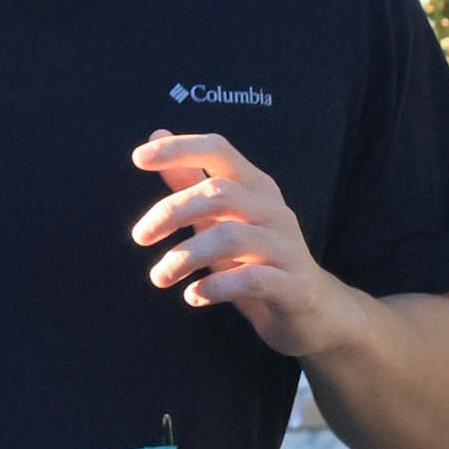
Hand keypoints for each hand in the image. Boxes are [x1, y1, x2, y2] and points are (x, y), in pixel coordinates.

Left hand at [130, 129, 354, 364]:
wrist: (310, 312)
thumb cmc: (256, 261)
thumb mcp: (220, 219)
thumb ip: (189, 182)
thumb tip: (155, 136)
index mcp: (256, 187)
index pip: (219, 150)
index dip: (180, 149)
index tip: (138, 158)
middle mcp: (273, 209)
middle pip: (219, 193)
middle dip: (171, 212)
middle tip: (139, 236)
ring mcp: (286, 247)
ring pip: (231, 237)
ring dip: (184, 257)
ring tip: (159, 277)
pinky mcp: (292, 285)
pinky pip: (251, 280)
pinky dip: (215, 287)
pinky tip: (193, 296)